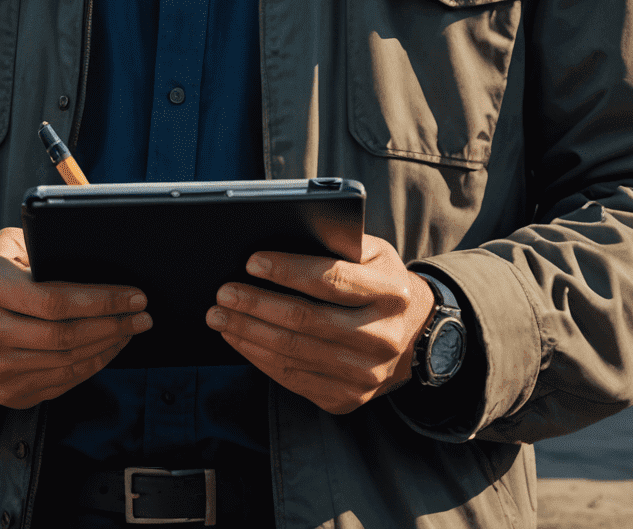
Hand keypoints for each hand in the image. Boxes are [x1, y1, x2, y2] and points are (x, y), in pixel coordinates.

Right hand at [0, 226, 150, 408]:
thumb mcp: (3, 246)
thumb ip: (43, 248)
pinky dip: (91, 365)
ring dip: (108, 346)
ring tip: (132, 329)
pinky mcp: (5, 393)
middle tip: (143, 314)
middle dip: (113, 324)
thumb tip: (97, 258)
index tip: (133, 294)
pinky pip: (59, 383)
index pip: (52, 300)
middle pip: (64, 336)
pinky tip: (108, 347)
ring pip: (65, 363)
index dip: (100, 300)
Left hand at [204, 234, 434, 414]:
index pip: (331, 280)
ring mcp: (365, 374)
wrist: (413, 337)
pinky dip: (258, 357)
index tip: (251, 261)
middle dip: (257, 304)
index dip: (288, 270)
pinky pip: (293, 378)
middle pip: (306, 320)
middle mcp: (382, 337)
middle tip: (223, 291)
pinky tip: (238, 338)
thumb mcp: (373, 254)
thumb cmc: (380, 282)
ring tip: (219, 315)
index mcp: (391, 293)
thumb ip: (337, 243)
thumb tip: (280, 235)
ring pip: (294, 353)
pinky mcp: (347, 398)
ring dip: (248, 333)